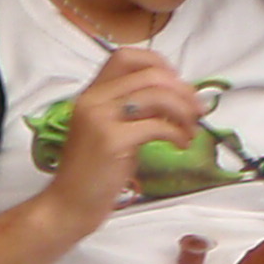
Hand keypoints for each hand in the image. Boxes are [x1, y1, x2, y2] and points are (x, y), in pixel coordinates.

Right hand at [34, 48, 204, 240]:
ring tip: (191, 129)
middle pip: (150, 75)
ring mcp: (100, 120)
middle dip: (182, 90)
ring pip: (158, 97)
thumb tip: (176, 96)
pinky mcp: (112, 141)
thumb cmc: (92, 173)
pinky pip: (158, 126)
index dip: (158, 64)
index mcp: (90, 95)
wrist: (68, 206)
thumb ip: (133, 110)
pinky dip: (178, 133)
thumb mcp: (110, 131)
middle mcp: (93, 101)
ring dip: (184, 111)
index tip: (175, 85)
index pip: (126, 57)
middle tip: (196, 110)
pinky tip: (181, 144)